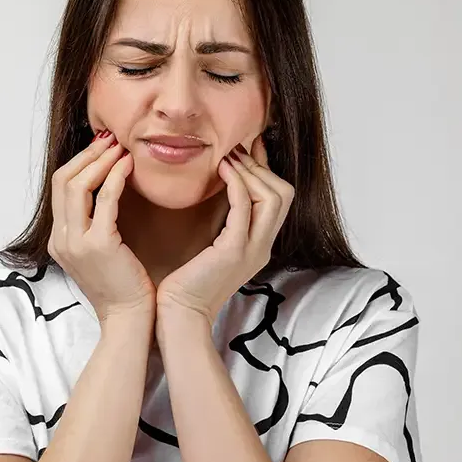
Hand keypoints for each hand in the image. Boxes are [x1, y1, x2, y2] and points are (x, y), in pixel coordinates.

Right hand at [48, 130, 155, 323]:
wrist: (129, 320)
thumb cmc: (123, 286)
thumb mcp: (99, 252)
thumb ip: (94, 224)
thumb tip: (106, 189)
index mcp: (58, 240)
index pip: (60, 188)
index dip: (79, 162)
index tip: (101, 148)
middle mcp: (61, 239)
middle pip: (62, 180)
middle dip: (87, 154)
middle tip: (110, 139)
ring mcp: (75, 242)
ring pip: (77, 185)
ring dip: (99, 160)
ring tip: (120, 147)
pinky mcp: (98, 245)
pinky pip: (105, 199)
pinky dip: (116, 176)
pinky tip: (129, 166)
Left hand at [155, 135, 293, 325]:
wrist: (178, 316)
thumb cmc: (186, 283)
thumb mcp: (211, 248)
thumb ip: (222, 223)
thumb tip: (218, 190)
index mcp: (259, 246)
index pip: (278, 199)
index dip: (266, 168)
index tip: (249, 145)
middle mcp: (262, 247)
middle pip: (283, 194)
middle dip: (261, 166)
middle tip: (235, 149)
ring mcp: (252, 249)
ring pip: (273, 197)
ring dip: (251, 171)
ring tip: (227, 157)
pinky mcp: (234, 251)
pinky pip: (245, 208)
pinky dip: (237, 184)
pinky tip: (221, 171)